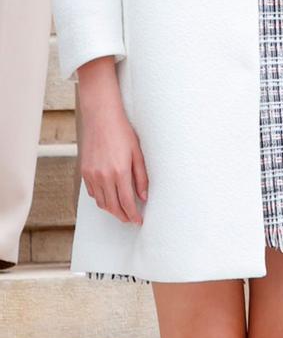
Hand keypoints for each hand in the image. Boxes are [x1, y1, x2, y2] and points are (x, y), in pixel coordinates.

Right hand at [77, 57, 147, 224]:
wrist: (101, 117)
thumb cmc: (122, 132)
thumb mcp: (138, 154)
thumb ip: (141, 177)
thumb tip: (143, 197)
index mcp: (119, 172)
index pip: (126, 202)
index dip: (133, 215)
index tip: (139, 221)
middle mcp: (103, 176)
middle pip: (112, 206)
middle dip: (122, 216)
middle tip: (131, 219)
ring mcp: (91, 174)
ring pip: (101, 202)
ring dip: (111, 209)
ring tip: (121, 211)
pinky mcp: (84, 171)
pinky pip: (92, 192)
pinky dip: (101, 199)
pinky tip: (109, 197)